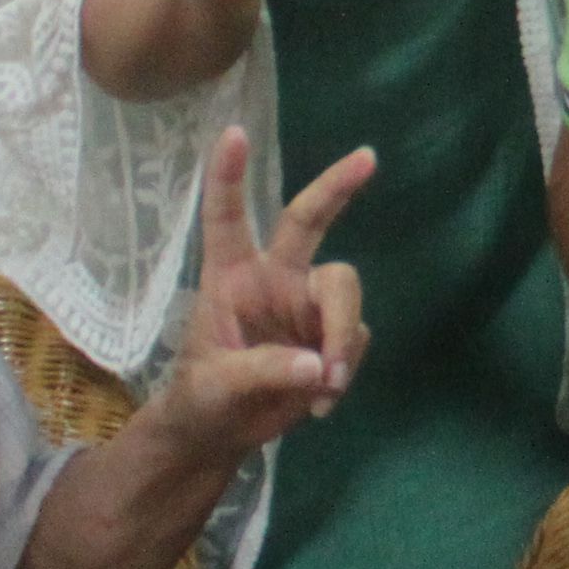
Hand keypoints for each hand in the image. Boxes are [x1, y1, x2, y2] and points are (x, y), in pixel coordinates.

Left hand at [156, 128, 373, 454]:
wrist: (221, 436)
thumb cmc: (201, 398)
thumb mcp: (216, 386)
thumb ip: (263, 370)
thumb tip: (318, 365)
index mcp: (230, 275)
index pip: (227, 217)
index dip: (228, 177)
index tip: (233, 133)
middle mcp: (273, 278)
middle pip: (308, 221)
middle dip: (337, 187)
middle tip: (368, 157)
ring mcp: (306, 305)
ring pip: (344, 290)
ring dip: (340, 335)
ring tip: (324, 384)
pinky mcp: (332, 337)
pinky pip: (355, 339)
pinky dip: (343, 370)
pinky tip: (320, 400)